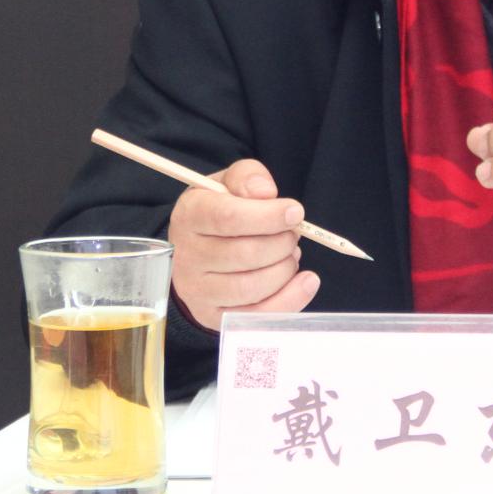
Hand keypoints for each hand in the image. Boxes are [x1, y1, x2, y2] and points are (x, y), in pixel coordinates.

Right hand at [168, 158, 319, 330]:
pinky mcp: (213, 316)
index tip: (295, 212)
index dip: (267, 216)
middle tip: (293, 234)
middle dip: (281, 243)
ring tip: (290, 254)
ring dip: (284, 269)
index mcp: (190, 215)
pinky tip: (305, 280)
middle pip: (244, 254)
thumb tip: (266, 193)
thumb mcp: (229, 184)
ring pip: (251, 287)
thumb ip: (247, 177)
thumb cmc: (221, 211)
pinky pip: (256, 316)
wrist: (199, 250)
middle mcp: (187, 256)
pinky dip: (290, 299)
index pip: (226, 217)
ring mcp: (197, 291)